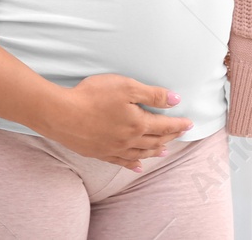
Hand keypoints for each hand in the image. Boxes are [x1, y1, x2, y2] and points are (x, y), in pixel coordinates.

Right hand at [35, 73, 194, 170]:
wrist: (62, 114)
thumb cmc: (93, 96)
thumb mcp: (127, 87)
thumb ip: (153, 95)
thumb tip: (176, 100)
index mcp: (138, 123)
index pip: (165, 125)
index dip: (178, 124)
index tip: (190, 124)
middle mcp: (129, 140)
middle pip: (155, 140)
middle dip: (170, 137)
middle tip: (180, 135)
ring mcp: (114, 149)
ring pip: (140, 152)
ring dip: (155, 151)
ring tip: (165, 152)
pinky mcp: (99, 153)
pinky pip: (121, 161)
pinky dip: (132, 163)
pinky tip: (137, 165)